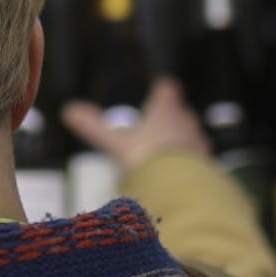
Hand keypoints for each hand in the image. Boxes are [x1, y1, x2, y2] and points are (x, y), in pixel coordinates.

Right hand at [61, 77, 211, 172]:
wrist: (182, 188)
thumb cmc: (148, 157)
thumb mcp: (115, 143)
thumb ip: (93, 126)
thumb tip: (68, 110)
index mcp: (165, 111)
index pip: (167, 90)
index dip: (162, 90)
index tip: (159, 89)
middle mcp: (186, 122)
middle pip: (181, 112)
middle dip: (171, 116)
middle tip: (157, 124)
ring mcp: (199, 143)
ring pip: (191, 134)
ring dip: (181, 139)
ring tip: (166, 151)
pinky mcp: (207, 165)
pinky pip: (197, 158)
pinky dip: (188, 161)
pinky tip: (178, 172)